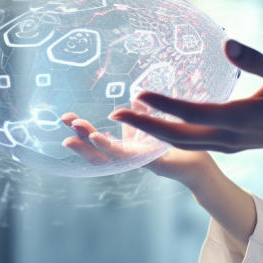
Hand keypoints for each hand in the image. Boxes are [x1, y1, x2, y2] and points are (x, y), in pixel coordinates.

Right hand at [60, 104, 212, 188]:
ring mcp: (136, 163)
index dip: (82, 131)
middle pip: (96, 151)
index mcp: (126, 149)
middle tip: (65, 120)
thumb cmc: (176, 148)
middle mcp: (127, 158)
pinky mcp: (149, 164)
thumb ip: (142, 116)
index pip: (98, 141)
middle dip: (79, 137)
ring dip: (90, 144)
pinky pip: (128, 156)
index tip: (67, 117)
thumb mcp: (153, 129)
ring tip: (75, 132)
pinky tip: (100, 138)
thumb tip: (135, 97)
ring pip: (107, 156)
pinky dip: (111, 148)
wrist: (197, 164)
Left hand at [109, 39, 262, 195]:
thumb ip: (257, 61)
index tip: (140, 94)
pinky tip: (152, 122)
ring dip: (152, 132)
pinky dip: (167, 135)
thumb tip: (227, 44)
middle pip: (179, 137)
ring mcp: (225, 146)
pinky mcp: (224, 147)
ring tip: (126, 116)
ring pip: (182, 144)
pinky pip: (189, 144)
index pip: (196, 114)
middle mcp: (229, 138)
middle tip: (114, 113)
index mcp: (242, 119)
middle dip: (146, 126)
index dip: (167, 106)